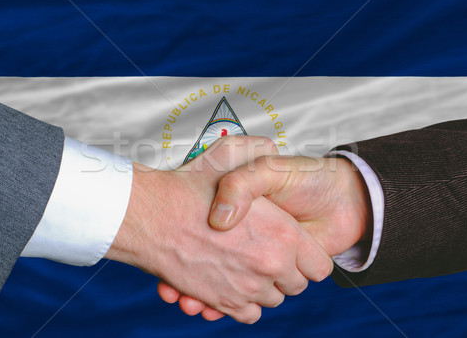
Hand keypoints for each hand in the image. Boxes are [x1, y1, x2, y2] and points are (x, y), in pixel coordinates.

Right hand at [106, 137, 332, 323]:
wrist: (148, 216)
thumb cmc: (189, 187)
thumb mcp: (232, 155)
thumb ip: (260, 152)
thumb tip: (275, 153)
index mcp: (284, 233)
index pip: (318, 263)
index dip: (308, 256)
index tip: (293, 247)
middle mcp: (270, 264)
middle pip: (296, 284)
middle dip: (285, 271)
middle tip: (265, 251)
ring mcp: (248, 288)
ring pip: (272, 299)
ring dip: (263, 286)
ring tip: (245, 264)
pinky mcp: (224, 303)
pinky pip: (250, 314)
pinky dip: (243, 303)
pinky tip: (232, 282)